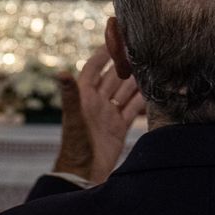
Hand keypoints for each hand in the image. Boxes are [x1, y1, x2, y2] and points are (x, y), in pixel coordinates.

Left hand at [52, 46, 143, 183]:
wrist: (84, 175)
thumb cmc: (74, 147)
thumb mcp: (73, 120)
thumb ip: (70, 96)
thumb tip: (61, 72)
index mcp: (84, 97)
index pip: (93, 68)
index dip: (103, 54)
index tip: (115, 39)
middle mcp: (96, 103)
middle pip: (113, 77)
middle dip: (125, 64)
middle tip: (142, 49)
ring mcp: (108, 114)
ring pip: (125, 91)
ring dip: (136, 80)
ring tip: (152, 66)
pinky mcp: (118, 127)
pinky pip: (131, 109)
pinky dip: (142, 100)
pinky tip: (154, 91)